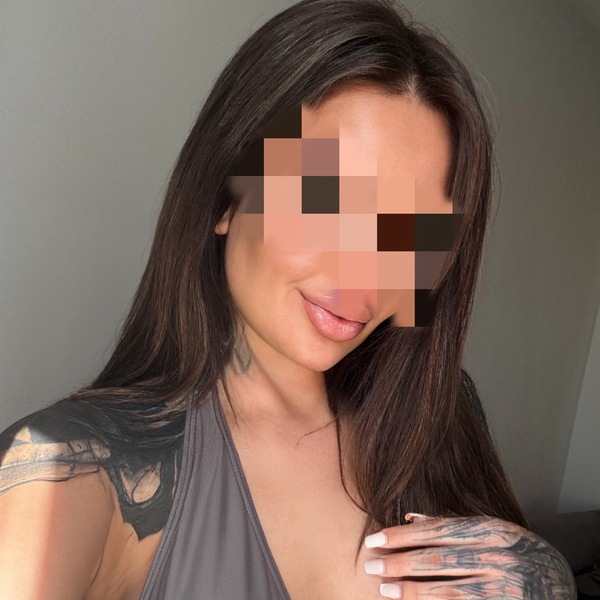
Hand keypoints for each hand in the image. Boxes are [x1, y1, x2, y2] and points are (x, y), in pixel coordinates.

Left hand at [362, 513, 576, 598]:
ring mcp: (504, 588)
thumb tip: (410, 517)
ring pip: (446, 589)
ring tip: (384, 588)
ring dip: (411, 590)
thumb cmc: (518, 551)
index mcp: (492, 530)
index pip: (437, 530)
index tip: (375, 539)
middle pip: (437, 558)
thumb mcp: (491, 531)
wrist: (559, 582)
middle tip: (370, 565)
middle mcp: (498, 557)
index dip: (402, 535)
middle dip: (399, 562)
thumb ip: (452, 525)